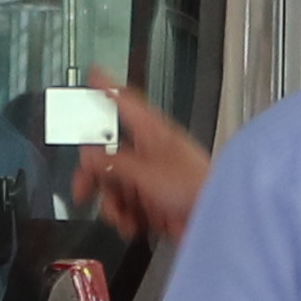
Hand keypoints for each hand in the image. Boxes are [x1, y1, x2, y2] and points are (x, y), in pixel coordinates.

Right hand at [75, 71, 211, 248]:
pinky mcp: (157, 202)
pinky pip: (130, 207)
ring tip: (122, 216)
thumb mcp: (144, 171)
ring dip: (113, 205)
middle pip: (110, 156)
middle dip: (95, 178)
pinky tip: (133, 225)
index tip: (93, 75)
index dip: (107, 88)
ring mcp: (153, 178)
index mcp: (151, 131)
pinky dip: (127, 218)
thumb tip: (89, 156)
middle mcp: (151, 152)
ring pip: (117, 187)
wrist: (217, 216)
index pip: (124, 102)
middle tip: (84, 191)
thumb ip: (112, 163)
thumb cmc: (196, 185)